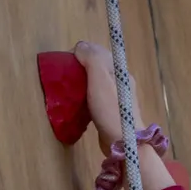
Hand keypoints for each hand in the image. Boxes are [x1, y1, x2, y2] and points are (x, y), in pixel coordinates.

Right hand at [75, 41, 139, 155]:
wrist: (123, 142)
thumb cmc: (111, 109)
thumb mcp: (100, 78)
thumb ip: (91, 58)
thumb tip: (80, 47)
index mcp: (119, 70)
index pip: (97, 51)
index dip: (81, 53)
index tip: (68, 65)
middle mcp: (120, 81)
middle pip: (97, 67)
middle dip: (81, 69)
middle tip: (67, 79)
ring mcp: (117, 98)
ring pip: (96, 83)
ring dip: (82, 84)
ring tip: (71, 92)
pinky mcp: (111, 112)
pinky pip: (96, 98)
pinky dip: (86, 98)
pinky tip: (80, 105)